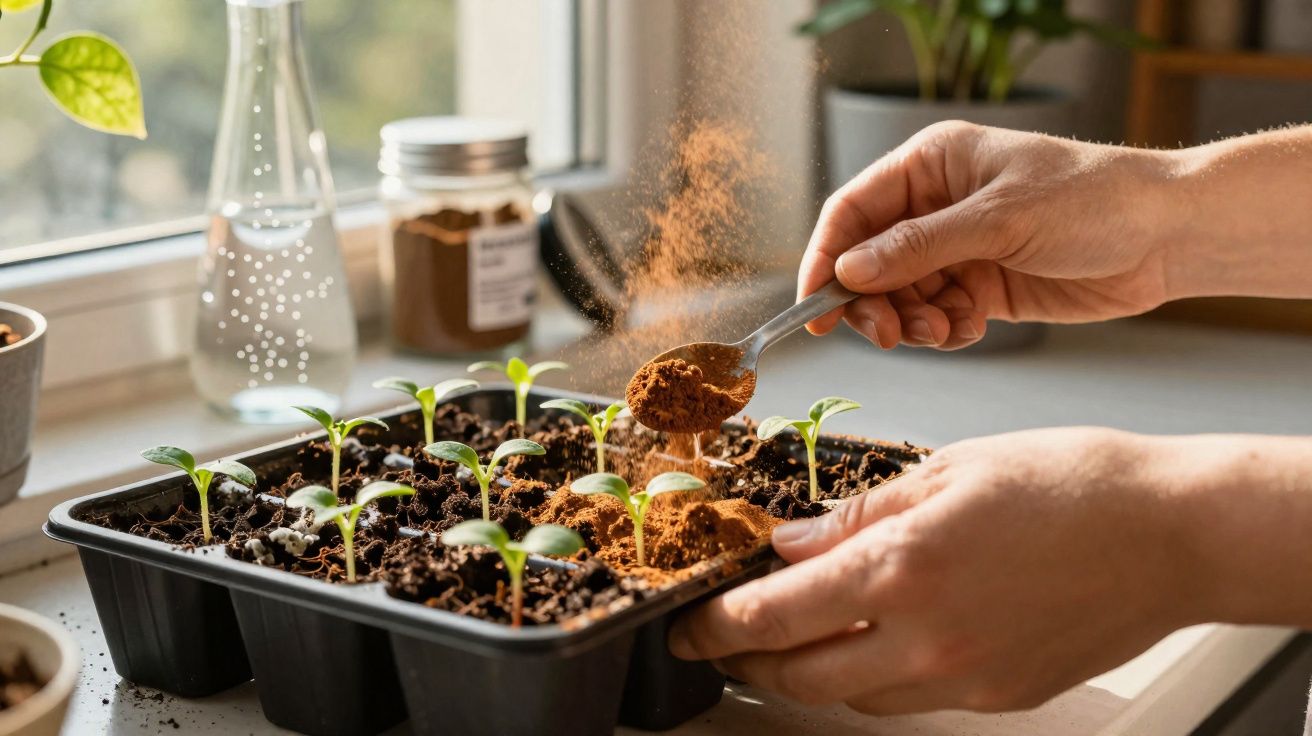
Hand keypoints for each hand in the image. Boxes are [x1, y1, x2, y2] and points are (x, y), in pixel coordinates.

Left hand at [666, 428, 1200, 714]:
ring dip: (811, 671)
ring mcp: (966, 679)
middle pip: (801, 677)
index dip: (715, 626)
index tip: (690, 626)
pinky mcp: (1000, 697)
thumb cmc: (1070, 484)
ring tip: (798, 637)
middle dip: (750, 660)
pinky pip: (913, 699)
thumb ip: (856, 517)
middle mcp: (927, 638)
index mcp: (903, 569)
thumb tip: (791, 541)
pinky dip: (878, 675)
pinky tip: (879, 640)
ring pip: (853, 697)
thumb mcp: (946, 472)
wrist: (1172, 533)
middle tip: (728, 637)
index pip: (773, 616)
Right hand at [800, 122, 1181, 349]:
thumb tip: (847, 271)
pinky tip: (972, 327)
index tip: (814, 307)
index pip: (853, 212)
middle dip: (873, 303)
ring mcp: (958, 249)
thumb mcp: (999, 219)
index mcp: (930, 166)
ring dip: (913, 323)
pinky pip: (937, 317)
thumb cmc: (1092, 201)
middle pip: (868, 263)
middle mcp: (936, 207)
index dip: (824, 259)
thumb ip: (919, 248)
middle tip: (888, 336)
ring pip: (900, 297)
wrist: (1167, 238)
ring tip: (947, 330)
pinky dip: (945, 331)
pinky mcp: (981, 288)